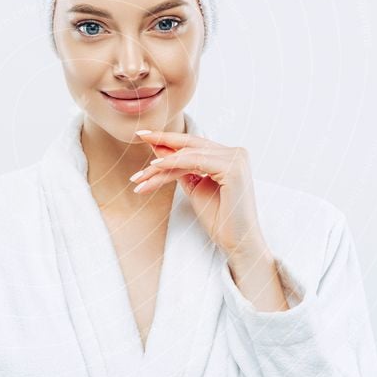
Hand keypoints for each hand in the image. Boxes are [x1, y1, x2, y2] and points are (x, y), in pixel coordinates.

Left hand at [131, 130, 268, 263]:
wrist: (236, 242)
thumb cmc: (219, 218)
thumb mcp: (195, 187)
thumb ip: (180, 168)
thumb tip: (159, 150)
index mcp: (229, 156)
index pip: (194, 144)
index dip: (169, 140)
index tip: (145, 137)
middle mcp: (236, 153)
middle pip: (191, 144)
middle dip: (163, 140)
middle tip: (140, 135)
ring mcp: (236, 159)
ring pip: (189, 155)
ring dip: (161, 164)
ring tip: (140, 175)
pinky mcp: (233, 168)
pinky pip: (195, 161)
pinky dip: (173, 163)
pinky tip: (156, 166)